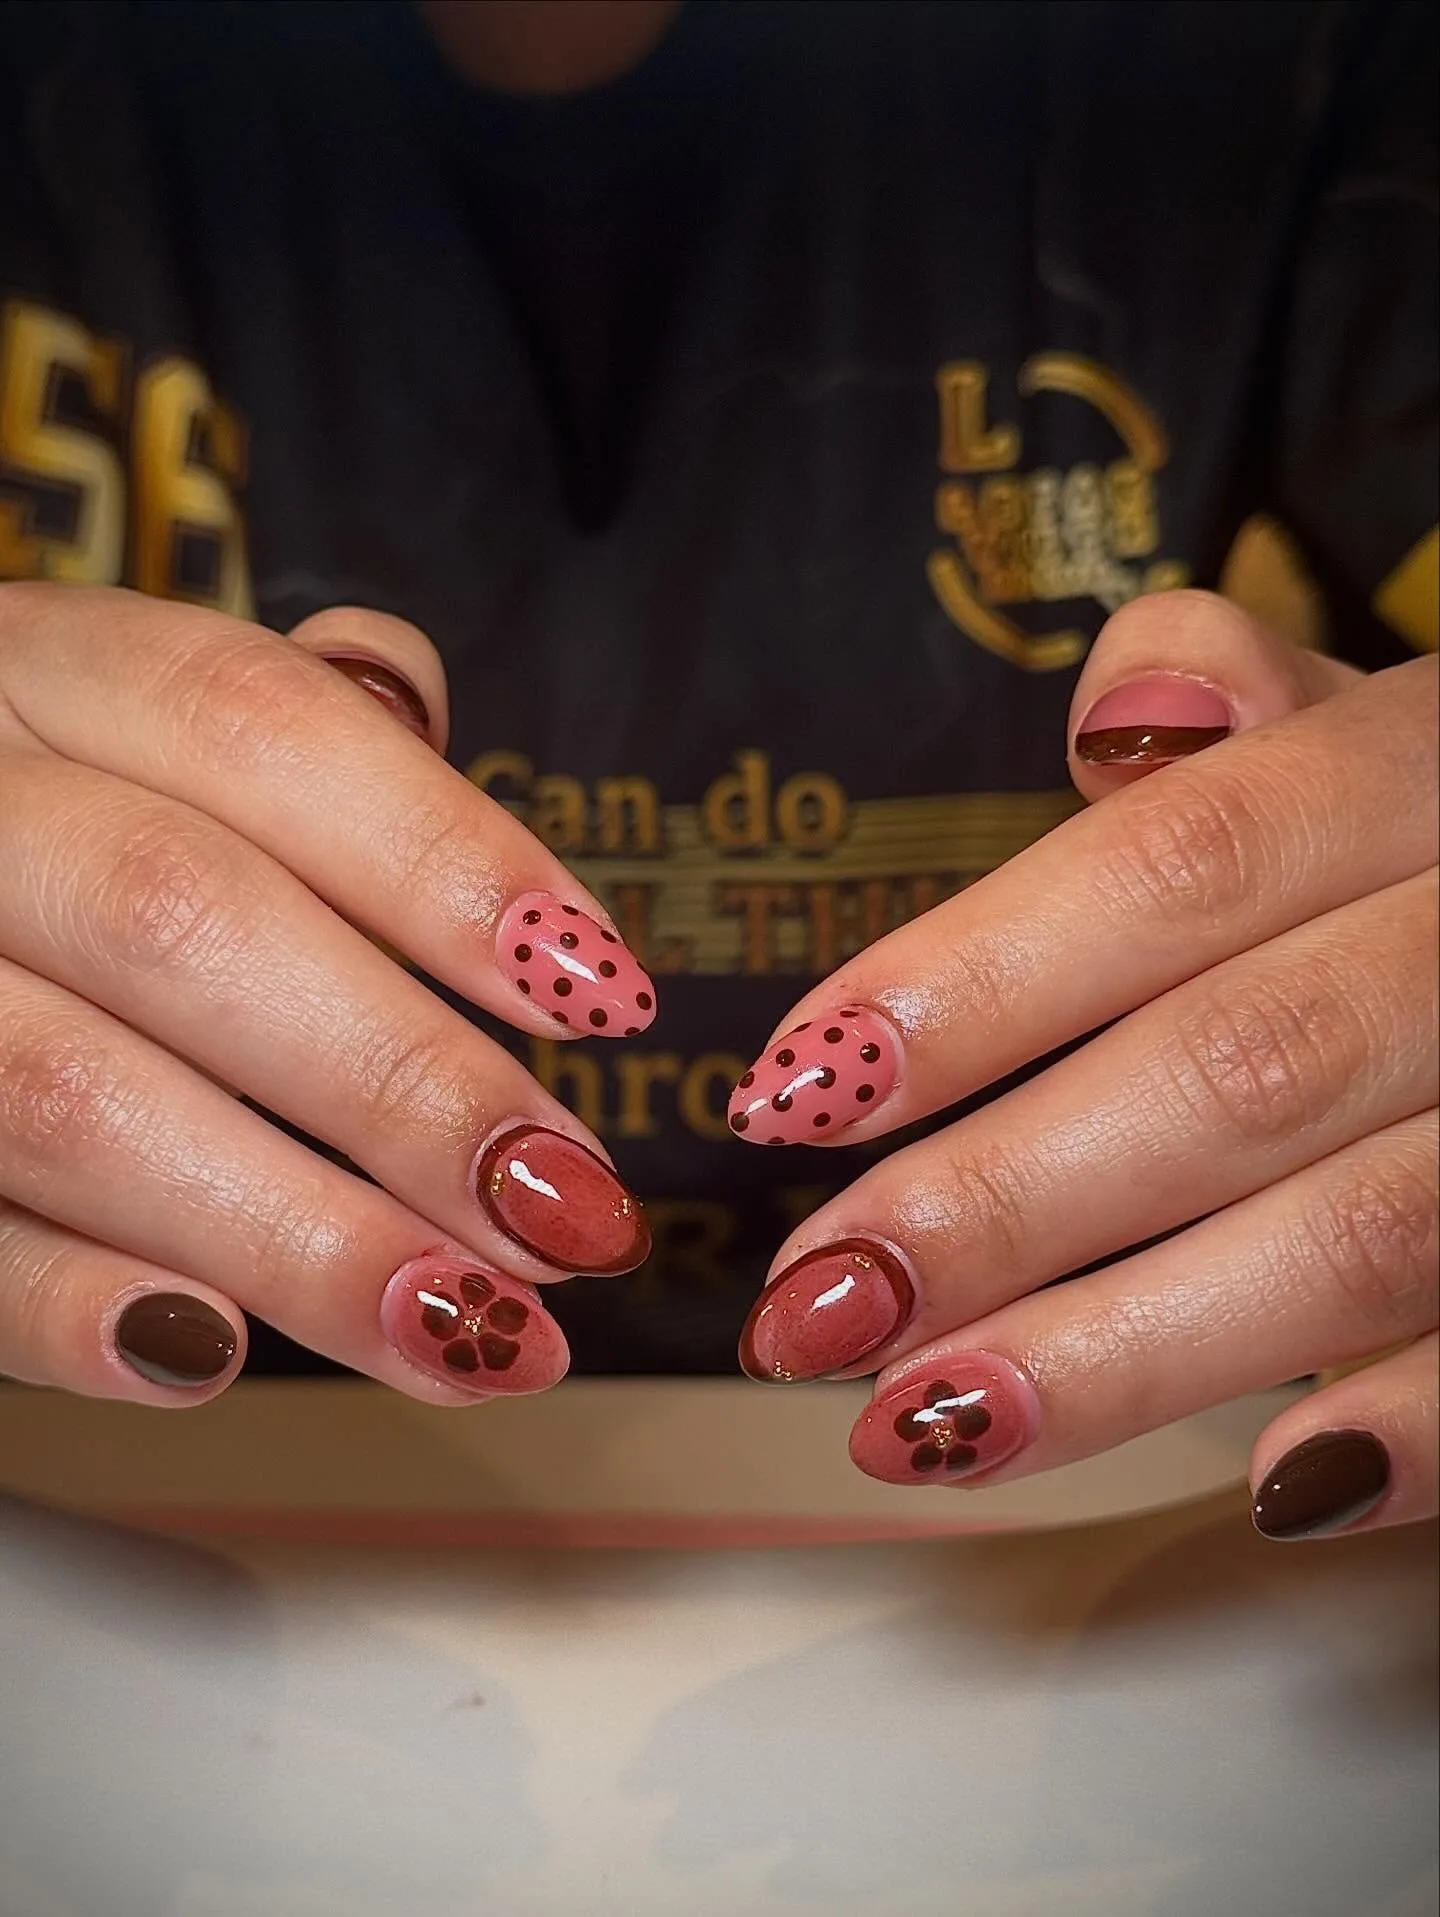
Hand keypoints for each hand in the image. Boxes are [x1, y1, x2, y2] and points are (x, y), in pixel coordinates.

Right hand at [0, 585, 655, 1405]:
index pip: (251, 720)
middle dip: (400, 1078)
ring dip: (294, 1234)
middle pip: (178, 913)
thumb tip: (445, 757)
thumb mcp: (137, 739)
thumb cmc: (56, 834)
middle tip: (569, 1212)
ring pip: (64, 1097)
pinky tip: (216, 1356)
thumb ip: (298, 751)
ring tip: (471, 1329)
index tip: (601, 993)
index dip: (441, 858)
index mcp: (43, 675)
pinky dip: (71, 1306)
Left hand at [731, 592, 1436, 1541]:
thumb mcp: (1367, 747)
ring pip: (1367, 1231)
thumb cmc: (1437, 859)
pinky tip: (1265, 1487)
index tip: (801, 1088)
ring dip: (1129, 1347)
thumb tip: (1128, 707)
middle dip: (1006, 1200)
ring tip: (926, 1423)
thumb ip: (1244, 727)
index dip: (978, 981)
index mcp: (1418, 775)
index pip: (1183, 862)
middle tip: (815, 1304)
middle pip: (1244, 1066)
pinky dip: (1409, 1421)